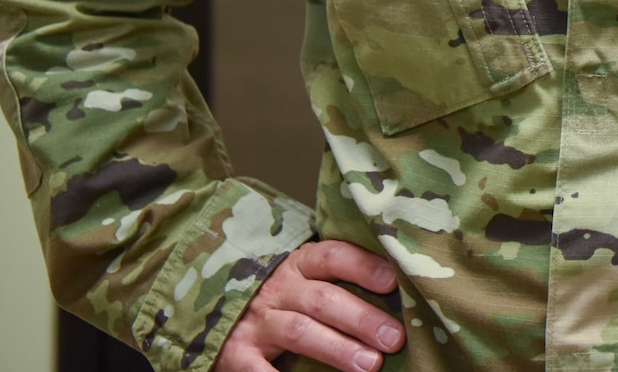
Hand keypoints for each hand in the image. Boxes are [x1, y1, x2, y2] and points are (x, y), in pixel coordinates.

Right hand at [214, 240, 403, 371]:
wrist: (218, 310)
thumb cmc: (286, 296)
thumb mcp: (307, 279)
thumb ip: (343, 282)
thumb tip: (400, 295)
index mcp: (300, 264)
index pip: (333, 257)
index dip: (363, 266)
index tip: (393, 282)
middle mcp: (278, 290)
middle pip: (323, 300)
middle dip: (361, 319)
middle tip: (394, 338)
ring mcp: (256, 322)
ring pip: (300, 331)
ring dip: (337, 348)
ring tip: (370, 365)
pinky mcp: (236, 353)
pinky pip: (258, 368)